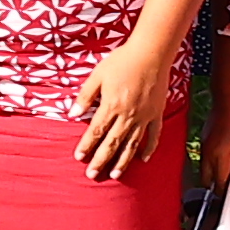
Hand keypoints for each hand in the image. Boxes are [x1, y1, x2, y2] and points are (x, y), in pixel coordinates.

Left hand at [72, 22, 187, 181]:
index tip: (79, 157)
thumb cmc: (121, 62)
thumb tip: (72, 113)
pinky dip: (148, 149)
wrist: (151, 54)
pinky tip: (142, 160)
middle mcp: (128, 115)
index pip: (96, 131)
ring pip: (132, 144)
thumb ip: (85, 96)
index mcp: (111, 106)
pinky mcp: (156, 113)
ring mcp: (144, 116)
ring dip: (123, 160)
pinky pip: (153, 135)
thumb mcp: (97, 75)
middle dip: (101, 160)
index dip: (87, 145)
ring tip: (115, 174)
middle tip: (92, 175)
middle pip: (112, 142)